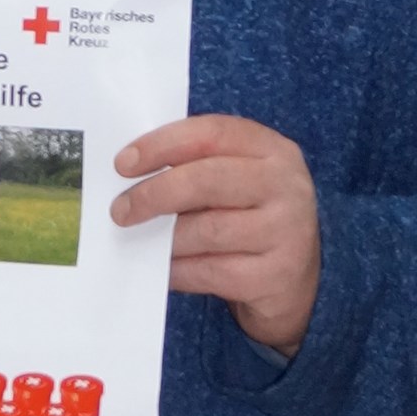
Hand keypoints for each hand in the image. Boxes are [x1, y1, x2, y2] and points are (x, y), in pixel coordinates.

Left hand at [110, 116, 320, 354]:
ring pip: (207, 230)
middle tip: (121, 210)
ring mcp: (287, 231)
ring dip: (164, 238)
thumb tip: (128, 171)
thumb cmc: (249, 219)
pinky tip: (162, 269)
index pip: (212, 133)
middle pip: (207, 179)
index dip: (162, 144)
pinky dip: (178, 271)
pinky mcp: (277, 275)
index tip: (123, 163)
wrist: (295, 281)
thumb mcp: (235, 181)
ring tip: (140, 240)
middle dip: (155, 193)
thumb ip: (196, 167)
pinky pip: (212, 272)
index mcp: (273, 150)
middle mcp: (286, 186)